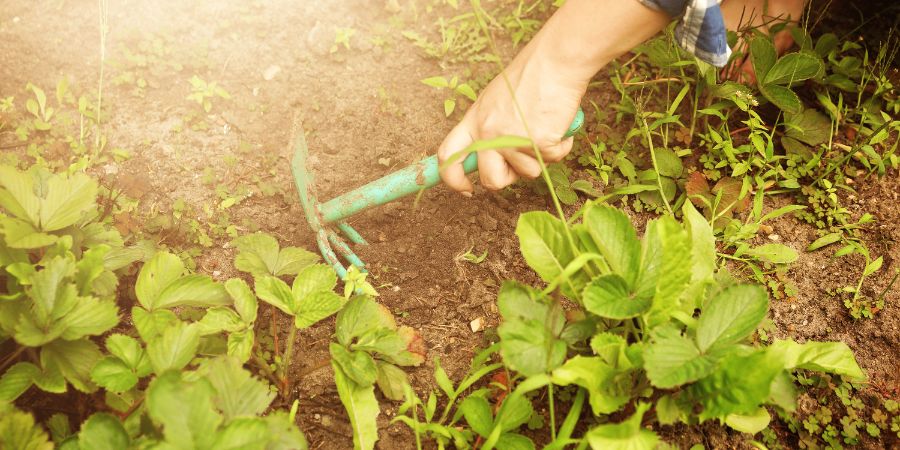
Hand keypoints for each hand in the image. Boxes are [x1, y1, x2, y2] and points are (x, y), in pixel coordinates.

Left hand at [436, 40, 587, 193]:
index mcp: (474, 120)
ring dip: (540, 157)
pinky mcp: (539, 143)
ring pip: (528, 173)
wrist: (554, 62)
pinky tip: (558, 124)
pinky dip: (561, 146)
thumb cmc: (529, 77)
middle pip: (490, 180)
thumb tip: (490, 157)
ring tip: (544, 127)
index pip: (449, 157)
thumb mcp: (494, 100)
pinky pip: (553, 160)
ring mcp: (513, 140)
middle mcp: (489, 133)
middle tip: (520, 161)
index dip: (453, 179)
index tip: (465, 189)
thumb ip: (487, 127)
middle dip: (508, 178)